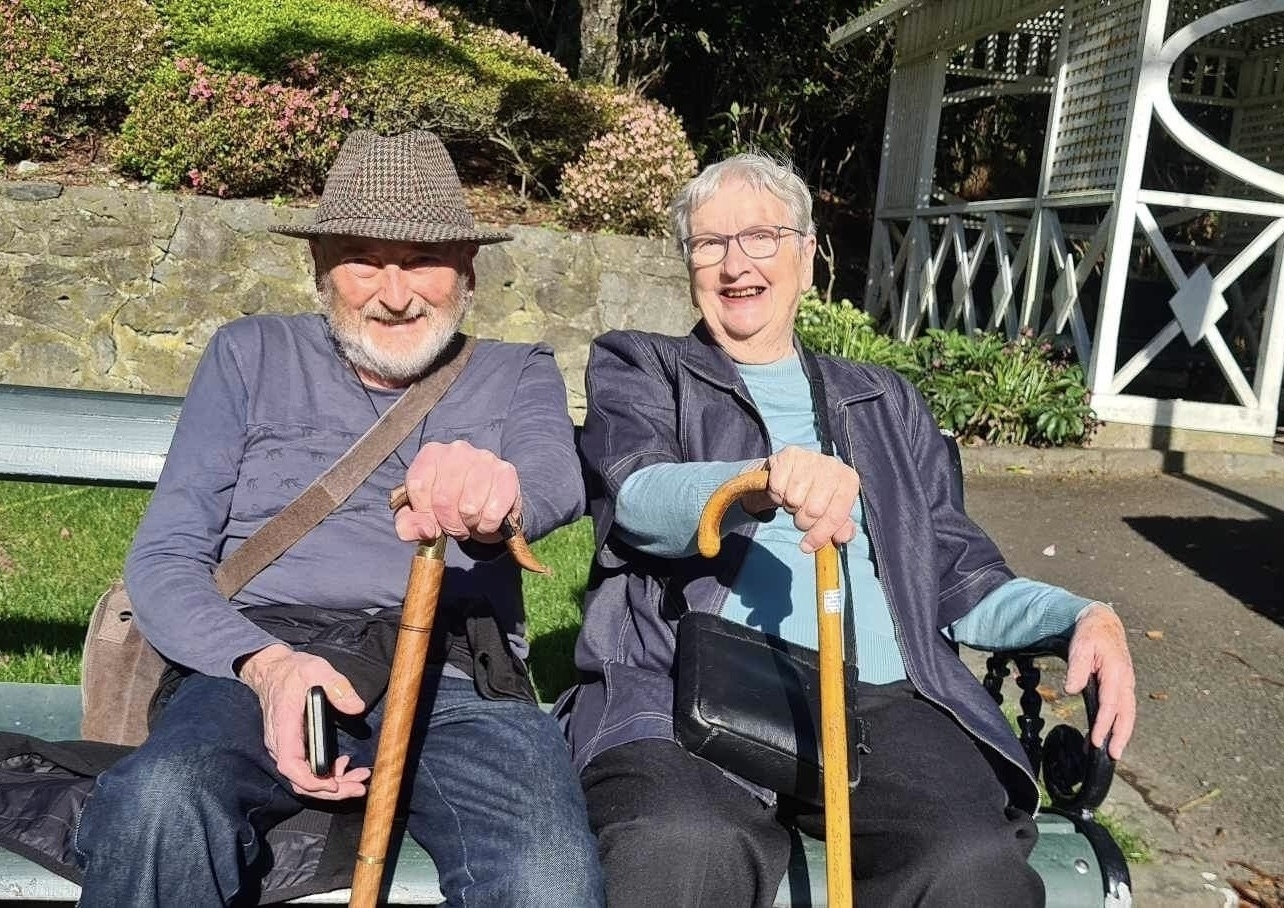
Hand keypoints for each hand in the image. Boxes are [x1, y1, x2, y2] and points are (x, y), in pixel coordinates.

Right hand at [237, 644, 369, 799]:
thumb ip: (337, 686)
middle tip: (359, 788)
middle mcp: (282, 743)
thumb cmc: (293, 671)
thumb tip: (356, 708)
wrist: (274, 670)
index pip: (290, 764)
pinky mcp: (294, 747)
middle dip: (331, 790)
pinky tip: (345, 765)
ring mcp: (287, 747)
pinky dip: (327, 774)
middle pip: (300, 780)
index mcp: (284, 727)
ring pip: (305, 778)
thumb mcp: (316, 669)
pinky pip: (307, 769)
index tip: (333, 785)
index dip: (310, 780)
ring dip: (333, 784)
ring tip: (359, 779)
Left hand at [394, 440, 520, 543]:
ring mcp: (484, 459)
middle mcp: (457, 450)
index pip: (418, 485)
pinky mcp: (506, 473)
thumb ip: (409, 524)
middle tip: (454, 526)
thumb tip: (426, 530)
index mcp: (431, 453)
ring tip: (470, 520)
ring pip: (469, 507)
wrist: (486, 501)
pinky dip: (488, 525)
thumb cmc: (448, 504)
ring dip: (469, 524)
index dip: (424, 512)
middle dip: (448, 523)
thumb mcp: (420, 513)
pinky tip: (486, 518)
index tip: (431, 520)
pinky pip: (493, 512)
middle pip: (444, 499)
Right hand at [743, 446, 859, 554]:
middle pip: (814, 510)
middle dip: (803, 522)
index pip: (836, 515)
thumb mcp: (831, 513)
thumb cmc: (816, 496)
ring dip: (790, 507)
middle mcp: (833, 465)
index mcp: (849, 481)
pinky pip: (778, 487)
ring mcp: (811, 457)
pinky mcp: (789, 454)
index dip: (821, 535)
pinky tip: (784, 490)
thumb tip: (842, 538)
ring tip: (794, 501)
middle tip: (801, 517)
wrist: (794, 472)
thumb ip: (841, 529)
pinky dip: (777, 495)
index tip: (808, 546)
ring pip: (794, 499)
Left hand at [1064, 604, 1135, 759]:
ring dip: (1121, 733)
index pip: (1110, 703)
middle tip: (1113, 755)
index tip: (1097, 740)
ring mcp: (1126, 684)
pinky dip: (1118, 723)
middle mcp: (1125, 680)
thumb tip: (1071, 689)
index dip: (1104, 723)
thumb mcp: (1079, 645)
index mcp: (1116, 671)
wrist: (1102, 623)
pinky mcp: (1122, 686)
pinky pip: (1122, 708)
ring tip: (1111, 752)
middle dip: (1120, 735)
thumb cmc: (1090, 634)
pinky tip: (1106, 734)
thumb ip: (1076, 668)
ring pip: (1127, 713)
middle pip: (1126, 713)